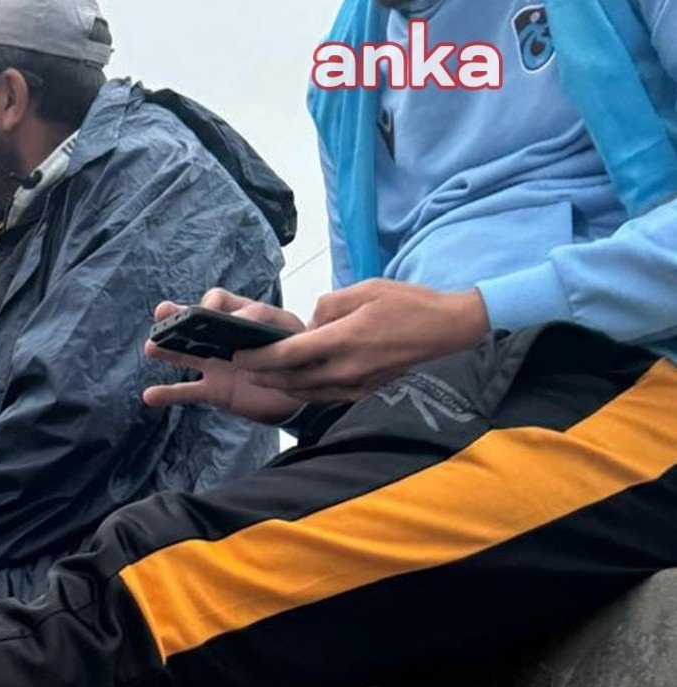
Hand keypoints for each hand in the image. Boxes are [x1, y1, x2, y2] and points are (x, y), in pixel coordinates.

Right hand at [143, 290, 307, 423]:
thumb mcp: (290, 334)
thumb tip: (236, 320)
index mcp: (242, 318)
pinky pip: (187, 391)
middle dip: (176, 316)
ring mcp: (215, 365)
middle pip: (192, 323)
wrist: (303, 396)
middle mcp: (223, 338)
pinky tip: (150, 395)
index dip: (214, 305)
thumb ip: (265, 323)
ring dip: (166, 349)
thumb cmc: (298, 358)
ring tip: (151, 346)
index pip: (220, 301)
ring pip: (184, 354)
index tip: (213, 314)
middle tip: (164, 313)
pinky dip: (168, 394)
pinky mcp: (214, 391)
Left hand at [235, 280, 488, 400]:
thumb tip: (310, 323)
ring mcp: (356, 384)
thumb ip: (327, 306)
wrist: (449, 330)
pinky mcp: (365, 391)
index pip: (287, 355)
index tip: (238, 354)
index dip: (258, 357)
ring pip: (306, 392)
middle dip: (262, 374)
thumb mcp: (364, 290)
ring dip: (280, 385)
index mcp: (341, 341)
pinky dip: (305, 390)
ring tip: (261, 375)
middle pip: (290, 380)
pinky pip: (326, 395)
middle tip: (241, 366)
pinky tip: (296, 382)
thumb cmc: (408, 304)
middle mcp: (345, 369)